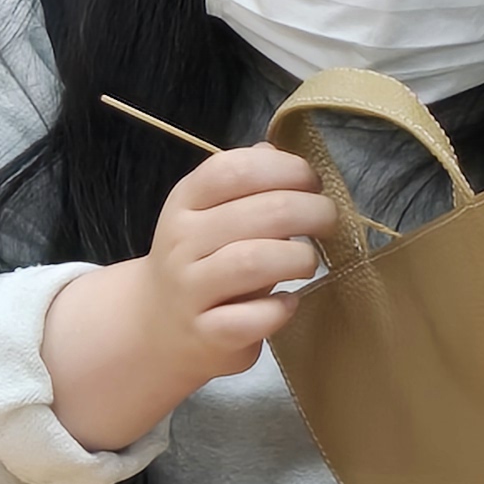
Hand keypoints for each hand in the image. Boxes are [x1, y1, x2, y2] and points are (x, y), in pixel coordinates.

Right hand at [37, 143, 338, 453]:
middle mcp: (181, 242)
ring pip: (252, 262)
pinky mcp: (205, 334)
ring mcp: (189, 290)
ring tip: (308, 262)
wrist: (154, 326)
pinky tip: (288, 303)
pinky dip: (281, 309)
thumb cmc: (199, 262)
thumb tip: (278, 150)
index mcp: (184, 203)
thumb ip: (244, 185)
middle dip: (311, 212)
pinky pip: (252, 319)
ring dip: (298, 258)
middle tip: (328, 221)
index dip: (283, 169)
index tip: (311, 181)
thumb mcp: (209, 215)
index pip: (231, 170)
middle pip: (258, 214)